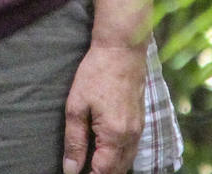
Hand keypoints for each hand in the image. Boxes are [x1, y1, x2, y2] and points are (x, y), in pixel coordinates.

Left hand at [61, 41, 146, 173]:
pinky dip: (120, 155)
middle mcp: (131, 137)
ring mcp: (139, 130)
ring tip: (92, 163)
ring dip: (111, 167)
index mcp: (114, 135)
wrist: (121, 50)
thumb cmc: (96, 73)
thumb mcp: (77, 105)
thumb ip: (74, 140)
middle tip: (83, 169)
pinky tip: (107, 151)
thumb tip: (70, 169)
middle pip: (118, 171)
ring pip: (127, 161)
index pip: (103, 172)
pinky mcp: (141, 121)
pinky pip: (132, 149)